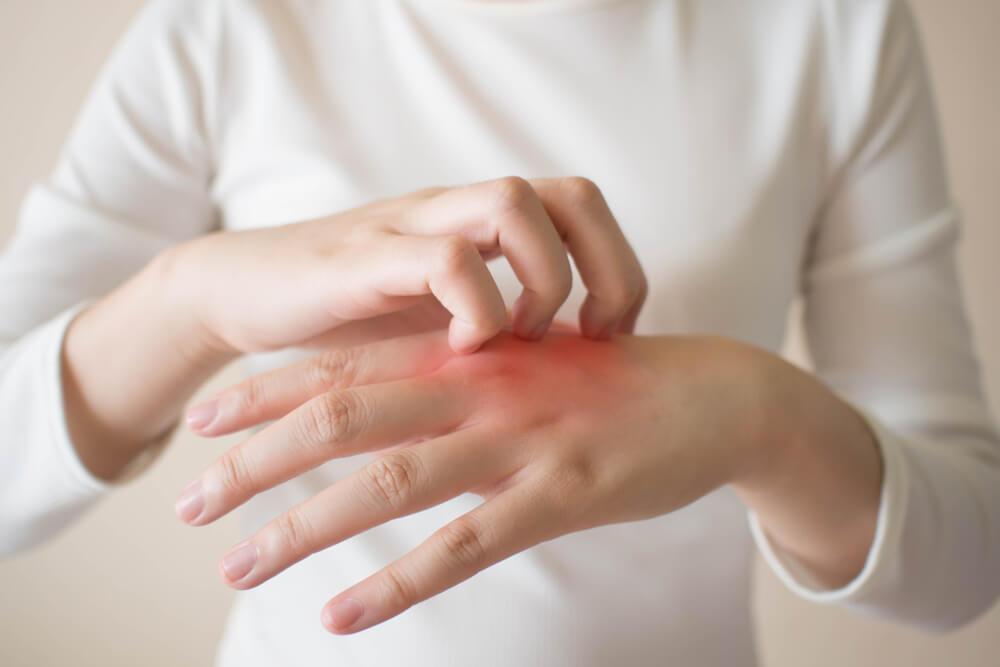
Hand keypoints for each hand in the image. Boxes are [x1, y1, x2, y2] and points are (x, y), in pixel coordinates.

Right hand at [164, 177, 645, 355]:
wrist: (244, 294)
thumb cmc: (351, 319)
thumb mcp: (440, 324)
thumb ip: (501, 332)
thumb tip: (578, 372)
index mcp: (479, 225)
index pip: (582, 205)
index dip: (619, 268)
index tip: (610, 336)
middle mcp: (454, 211)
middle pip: (568, 194)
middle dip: (603, 269)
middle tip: (588, 336)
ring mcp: (410, 227)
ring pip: (512, 204)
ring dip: (540, 281)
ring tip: (520, 340)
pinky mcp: (364, 258)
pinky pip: (446, 259)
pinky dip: (474, 307)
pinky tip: (462, 351)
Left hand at [177, 331, 773, 632]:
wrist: (714, 394)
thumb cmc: (610, 381)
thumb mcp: (527, 362)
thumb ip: (460, 376)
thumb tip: (392, 405)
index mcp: (468, 353)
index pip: (346, 364)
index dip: (267, 391)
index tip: (203, 420)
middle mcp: (478, 388)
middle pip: (342, 419)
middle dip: (256, 461)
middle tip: (188, 502)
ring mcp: (517, 440)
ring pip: (387, 483)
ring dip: (303, 527)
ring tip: (236, 564)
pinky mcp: (559, 494)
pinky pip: (464, 545)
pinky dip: (396, 583)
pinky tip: (340, 616)